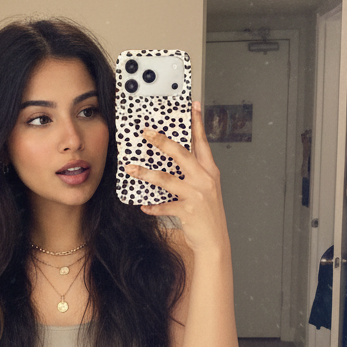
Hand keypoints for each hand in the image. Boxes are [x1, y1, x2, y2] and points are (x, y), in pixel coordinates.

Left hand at [124, 102, 229, 252]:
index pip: (202, 142)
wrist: (215, 241)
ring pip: (166, 179)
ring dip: (146, 174)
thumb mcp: (206, 188)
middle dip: (162, 141)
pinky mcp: (188, 211)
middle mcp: (204, 179)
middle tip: (146, 133)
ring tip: (130, 169)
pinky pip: (164, 206)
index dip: (197, 123)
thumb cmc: (207, 214)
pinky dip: (152, 207)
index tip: (192, 105)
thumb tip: (171, 158)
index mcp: (209, 170)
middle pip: (181, 154)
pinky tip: (143, 206)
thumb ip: (193, 172)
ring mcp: (197, 194)